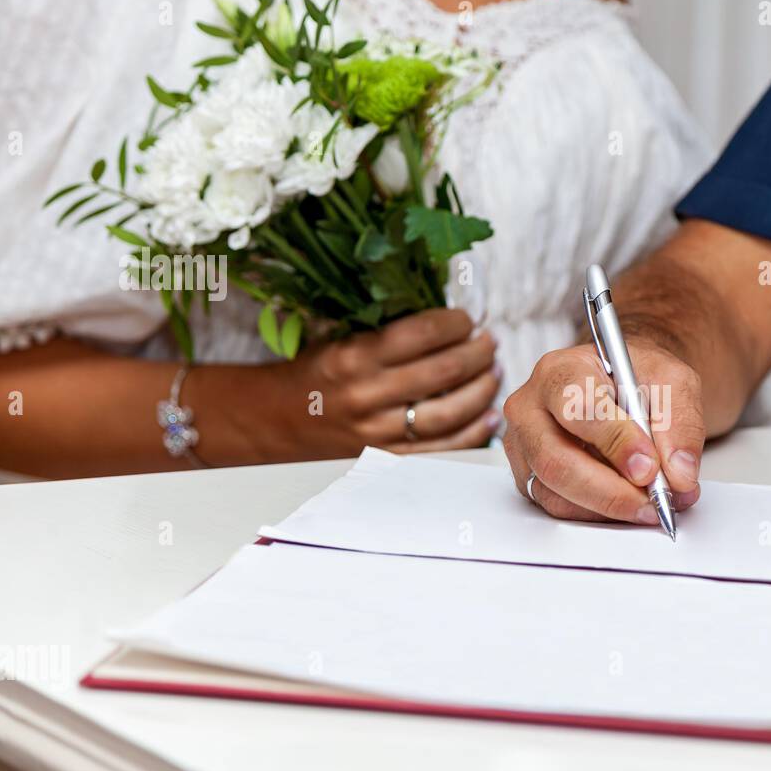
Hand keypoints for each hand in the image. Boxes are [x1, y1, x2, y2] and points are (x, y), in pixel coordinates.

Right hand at [291, 307, 500, 454]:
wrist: (276, 419)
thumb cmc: (316, 370)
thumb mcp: (341, 336)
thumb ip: (387, 326)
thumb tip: (447, 314)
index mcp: (354, 356)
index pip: (421, 333)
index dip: (456, 323)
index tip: (469, 317)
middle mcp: (367, 394)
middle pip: (444, 371)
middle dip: (478, 353)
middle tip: (490, 342)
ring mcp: (379, 430)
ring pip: (450, 412)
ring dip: (482, 390)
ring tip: (494, 373)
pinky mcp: (388, 456)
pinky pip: (443, 448)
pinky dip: (474, 433)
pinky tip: (490, 416)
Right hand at [502, 341, 703, 522]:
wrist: (628, 388)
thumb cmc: (640, 378)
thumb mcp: (674, 382)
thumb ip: (680, 424)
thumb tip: (678, 475)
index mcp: (559, 371)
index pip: (578, 409)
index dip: (616, 442)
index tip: (649, 466)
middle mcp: (530, 409)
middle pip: (556, 460)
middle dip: (610, 491)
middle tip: (653, 501)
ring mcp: (525, 447)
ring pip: (556, 493)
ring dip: (609, 508)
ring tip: (650, 504)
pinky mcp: (531, 477)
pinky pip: (559, 508)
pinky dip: (599, 515)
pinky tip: (628, 504)